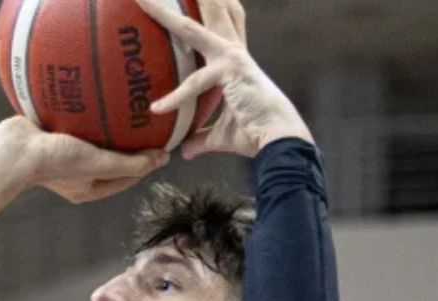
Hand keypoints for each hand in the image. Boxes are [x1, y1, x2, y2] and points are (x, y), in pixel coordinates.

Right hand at [0, 116, 167, 203]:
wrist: (12, 149)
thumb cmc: (55, 161)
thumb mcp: (100, 164)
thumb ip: (131, 164)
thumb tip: (162, 159)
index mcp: (88, 188)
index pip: (127, 176)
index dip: (146, 162)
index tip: (162, 143)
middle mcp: (77, 173)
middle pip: (111, 157)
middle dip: (128, 142)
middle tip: (146, 122)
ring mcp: (63, 154)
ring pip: (94, 139)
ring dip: (108, 125)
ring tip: (125, 105)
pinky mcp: (52, 136)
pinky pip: (76, 124)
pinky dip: (87, 113)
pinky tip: (97, 95)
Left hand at [135, 0, 311, 158]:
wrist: (280, 140)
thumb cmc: (255, 134)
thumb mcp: (220, 135)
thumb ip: (201, 138)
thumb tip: (185, 150)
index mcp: (233, 60)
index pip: (219, 24)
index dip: (207, 6)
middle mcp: (232, 51)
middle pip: (210, 12)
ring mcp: (231, 57)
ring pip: (192, 29)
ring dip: (169, 14)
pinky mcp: (230, 71)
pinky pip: (194, 82)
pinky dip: (175, 97)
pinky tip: (157, 109)